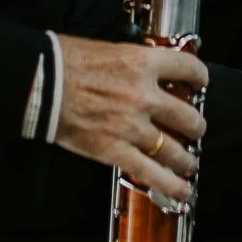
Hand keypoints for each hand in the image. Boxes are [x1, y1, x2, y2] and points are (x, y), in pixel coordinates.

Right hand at [56, 33, 208, 203]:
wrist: (41, 82)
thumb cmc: (65, 61)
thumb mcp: (108, 50)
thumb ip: (132, 64)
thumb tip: (143, 72)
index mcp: (142, 63)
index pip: (188, 68)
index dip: (200, 78)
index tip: (200, 84)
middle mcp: (144, 95)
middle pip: (188, 117)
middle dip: (195, 127)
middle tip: (194, 130)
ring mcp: (132, 126)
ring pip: (175, 150)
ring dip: (186, 159)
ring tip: (189, 164)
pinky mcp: (115, 151)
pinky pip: (151, 173)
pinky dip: (170, 185)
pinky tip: (181, 190)